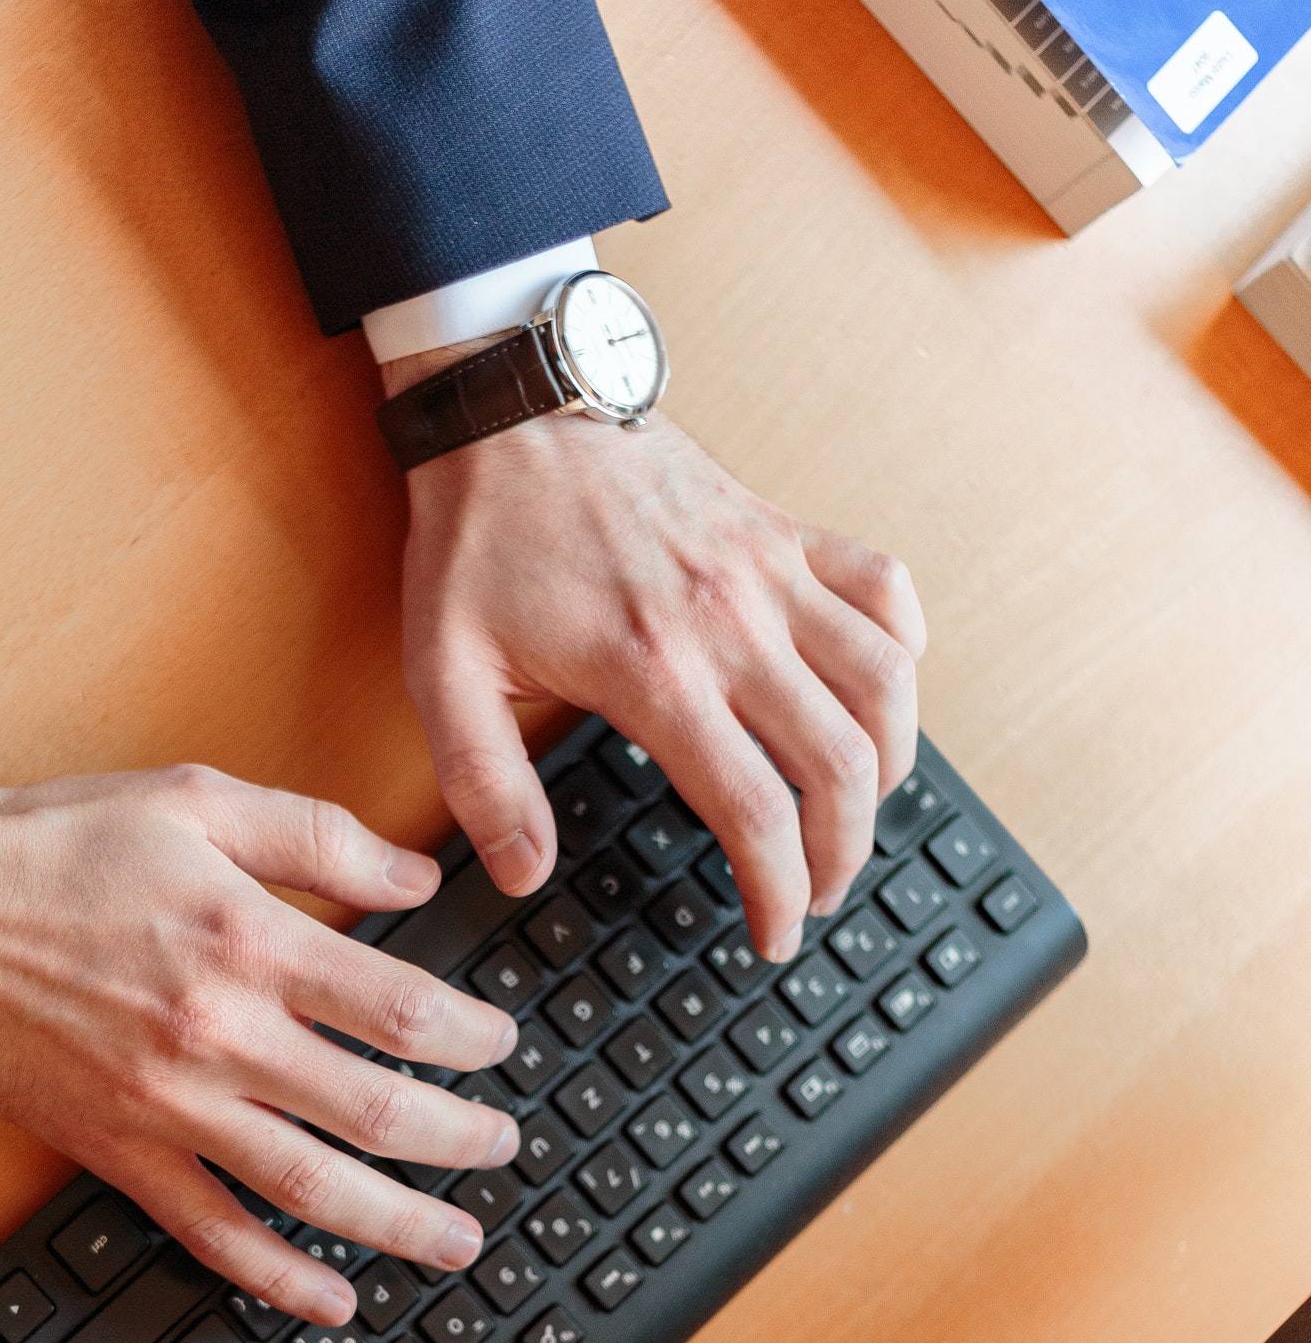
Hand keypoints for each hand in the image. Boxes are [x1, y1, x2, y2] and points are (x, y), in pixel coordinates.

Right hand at [0, 767, 520, 1323]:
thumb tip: (417, 876)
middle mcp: (220, 1035)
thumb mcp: (197, 798)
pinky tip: (332, 1298)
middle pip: (379, 1112)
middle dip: (463, 1139)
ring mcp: (168, 1105)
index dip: (474, 1041)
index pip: (404, 1011)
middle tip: (504, 1146)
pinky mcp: (117, 1151)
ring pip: (313, 1189)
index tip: (500, 1047)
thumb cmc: (50, 844)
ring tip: (458, 1241)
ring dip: (402, 1225)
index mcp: (250, 941)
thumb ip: (319, 836)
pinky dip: (279, 1279)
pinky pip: (212, 1233)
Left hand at [387, 347, 926, 962]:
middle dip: (843, 853)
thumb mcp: (442, 674)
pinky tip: (879, 694)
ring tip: (855, 815)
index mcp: (652, 669)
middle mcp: (731, 620)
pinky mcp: (783, 529)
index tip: (774, 936)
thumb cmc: (475, 539)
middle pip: (840, 764)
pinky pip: (884, 589)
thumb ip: (484, 786)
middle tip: (817, 894)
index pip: (754, 808)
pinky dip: (901, 650)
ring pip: (885, 683)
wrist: (508, 406)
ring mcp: (769, 569)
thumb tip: (524, 875)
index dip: (777, 891)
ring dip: (889, 765)